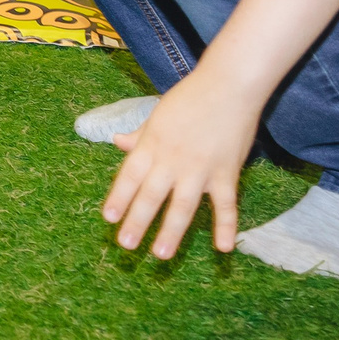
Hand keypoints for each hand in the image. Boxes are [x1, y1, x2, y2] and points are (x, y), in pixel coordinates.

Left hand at [100, 73, 260, 259]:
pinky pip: (226, 204)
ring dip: (171, 231)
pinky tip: (223, 248)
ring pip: (182, 205)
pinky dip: (226, 226)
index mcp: (152, 144)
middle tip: (125, 245)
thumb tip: (116, 143)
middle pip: (150, 196)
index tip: (108, 217)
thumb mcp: (158, 114)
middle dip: (137, 222)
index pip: (129, 176)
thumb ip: (139, 135)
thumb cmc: (191, 97)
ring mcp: (200, 169)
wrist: (229, 85)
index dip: (119, 197)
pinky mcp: (226, 173)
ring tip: (160, 254)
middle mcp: (172, 160)